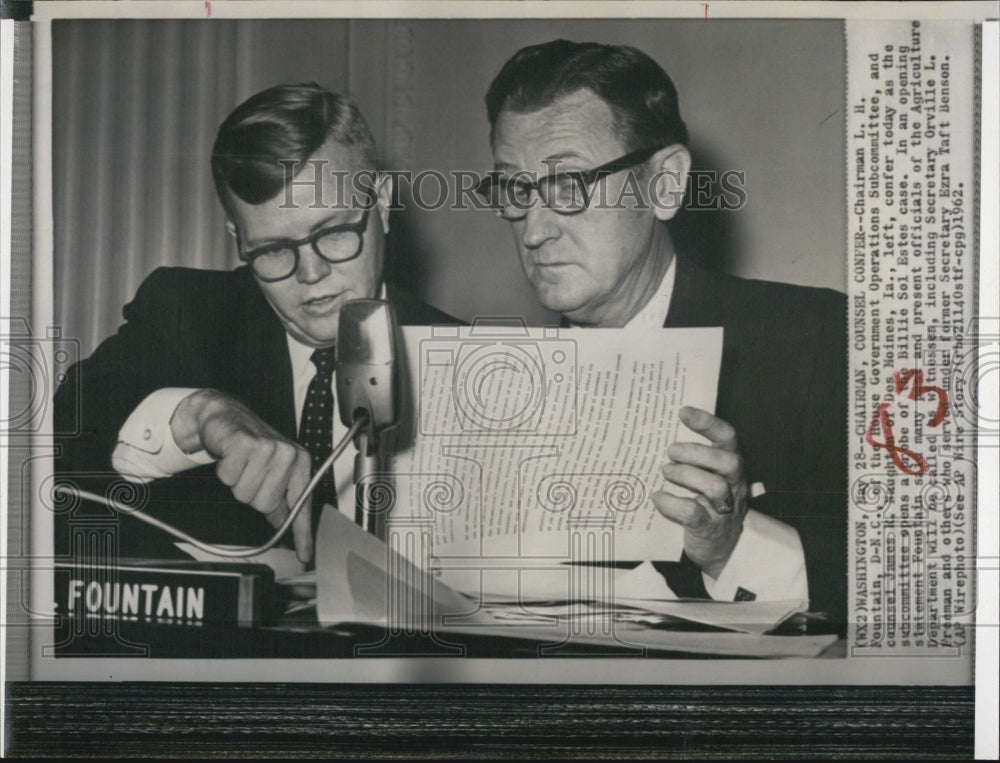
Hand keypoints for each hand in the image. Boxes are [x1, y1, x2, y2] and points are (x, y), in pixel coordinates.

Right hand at [171, 389, 312, 562]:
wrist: (226, 416)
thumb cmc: (250, 444)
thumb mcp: (272, 471)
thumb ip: (280, 498)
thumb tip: (284, 524)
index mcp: (300, 463)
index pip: (301, 504)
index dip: (302, 533)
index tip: (305, 555)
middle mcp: (288, 455)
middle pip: (265, 504)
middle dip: (251, 493)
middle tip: (250, 474)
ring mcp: (268, 448)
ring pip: (246, 493)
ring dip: (237, 482)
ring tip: (241, 464)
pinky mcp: (245, 443)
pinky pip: (229, 477)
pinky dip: (225, 470)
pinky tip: (231, 455)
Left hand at [651, 406, 747, 578]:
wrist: (719, 549)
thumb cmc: (707, 503)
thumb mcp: (707, 476)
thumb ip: (693, 458)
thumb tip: (661, 435)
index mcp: (731, 466)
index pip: (728, 437)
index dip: (707, 422)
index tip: (683, 412)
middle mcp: (734, 485)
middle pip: (728, 461)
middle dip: (697, 452)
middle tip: (671, 452)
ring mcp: (723, 508)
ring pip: (714, 486)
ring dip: (686, 475)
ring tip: (666, 472)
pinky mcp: (708, 528)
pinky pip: (692, 512)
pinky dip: (671, 503)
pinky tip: (658, 497)